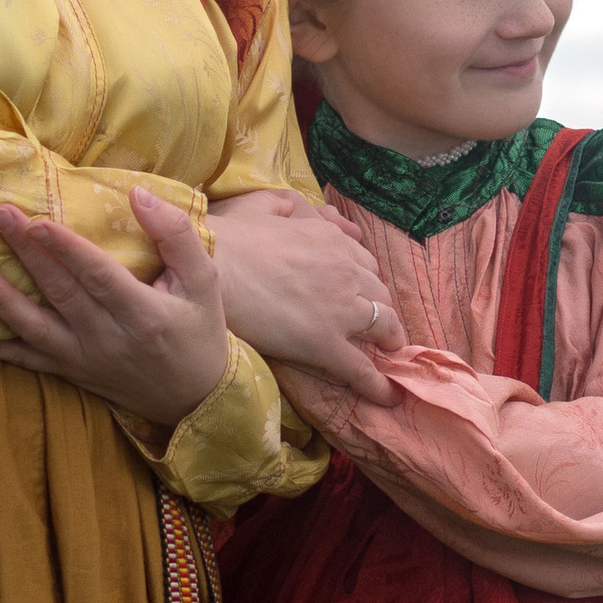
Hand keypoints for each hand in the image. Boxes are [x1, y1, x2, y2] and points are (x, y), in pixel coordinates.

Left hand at [0, 188, 231, 426]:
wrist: (196, 398)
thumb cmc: (200, 331)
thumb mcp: (204, 281)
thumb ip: (175, 235)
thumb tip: (138, 195)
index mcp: (143, 314)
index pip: (97, 276)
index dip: (66, 250)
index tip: (37, 222)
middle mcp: (108, 340)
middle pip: (60, 292)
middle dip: (26, 253)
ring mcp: (84, 359)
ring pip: (35, 328)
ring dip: (0, 299)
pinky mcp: (70, 373)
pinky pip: (27, 362)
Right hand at [207, 189, 405, 405]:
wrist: (210, 268)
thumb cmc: (228, 237)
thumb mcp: (262, 206)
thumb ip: (286, 206)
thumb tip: (294, 210)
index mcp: (331, 240)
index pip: (364, 263)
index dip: (364, 281)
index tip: (360, 294)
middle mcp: (346, 272)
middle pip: (380, 294)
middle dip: (382, 309)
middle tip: (378, 326)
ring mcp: (340, 310)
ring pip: (384, 327)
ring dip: (390, 341)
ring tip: (391, 354)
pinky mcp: (325, 344)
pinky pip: (361, 369)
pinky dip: (379, 385)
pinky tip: (389, 397)